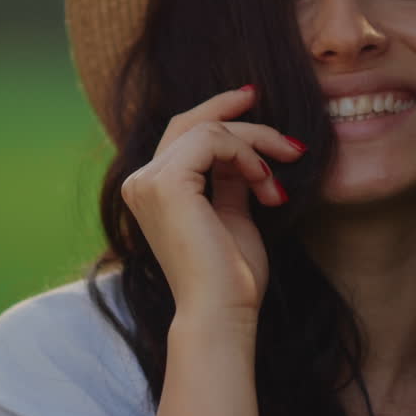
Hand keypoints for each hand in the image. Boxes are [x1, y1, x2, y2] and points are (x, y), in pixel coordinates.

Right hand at [120, 86, 305, 320]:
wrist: (221, 311)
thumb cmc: (230, 276)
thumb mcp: (232, 215)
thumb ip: (230, 181)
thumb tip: (245, 153)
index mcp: (151, 191)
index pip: (181, 137)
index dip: (217, 114)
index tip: (253, 104)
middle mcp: (140, 182)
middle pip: (190, 124)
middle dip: (234, 111)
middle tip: (271, 114)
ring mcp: (148, 180)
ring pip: (207, 129)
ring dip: (253, 146)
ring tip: (275, 184)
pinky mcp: (166, 182)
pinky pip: (212, 140)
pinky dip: (246, 154)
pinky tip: (265, 183)